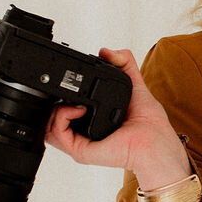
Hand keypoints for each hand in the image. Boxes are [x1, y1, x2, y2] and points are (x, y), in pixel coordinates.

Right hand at [44, 47, 188, 180]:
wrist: (154, 140)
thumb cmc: (148, 121)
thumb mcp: (133, 83)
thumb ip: (123, 62)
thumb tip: (106, 50)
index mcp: (90, 118)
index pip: (64, 108)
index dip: (59, 95)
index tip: (65, 81)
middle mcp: (82, 131)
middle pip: (50, 118)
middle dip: (51, 101)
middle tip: (66, 91)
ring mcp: (79, 141)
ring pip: (48, 126)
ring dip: (53, 109)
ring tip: (74, 102)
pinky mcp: (79, 150)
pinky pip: (55, 133)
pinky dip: (61, 117)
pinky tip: (78, 110)